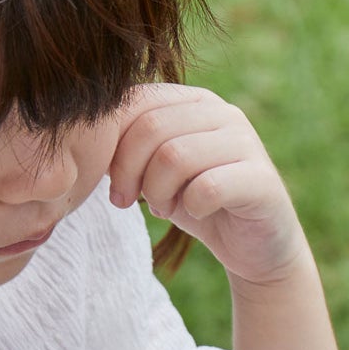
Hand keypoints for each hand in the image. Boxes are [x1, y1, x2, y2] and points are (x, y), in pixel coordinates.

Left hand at [108, 85, 306, 286]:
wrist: (255, 248)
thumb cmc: (200, 205)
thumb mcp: (157, 172)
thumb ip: (132, 147)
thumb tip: (86, 137)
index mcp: (193, 101)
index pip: (137, 103)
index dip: (113, 146)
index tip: (111, 185)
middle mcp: (223, 112)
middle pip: (151, 128)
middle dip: (129, 171)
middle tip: (127, 201)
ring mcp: (247, 143)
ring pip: (176, 156)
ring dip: (158, 191)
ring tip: (164, 208)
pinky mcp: (262, 180)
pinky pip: (209, 187)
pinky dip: (191, 208)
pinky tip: (195, 215)